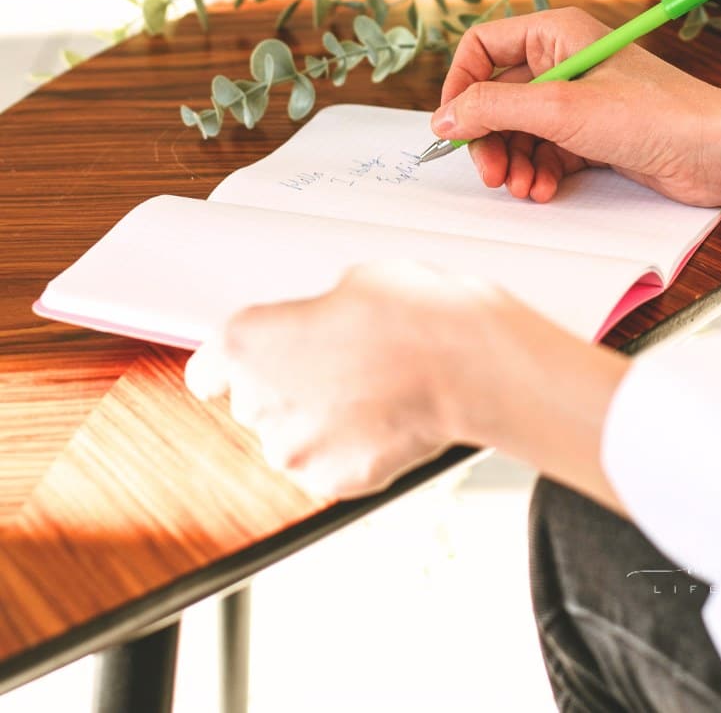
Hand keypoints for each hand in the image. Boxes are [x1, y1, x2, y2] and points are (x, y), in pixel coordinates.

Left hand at [185, 256, 629, 508]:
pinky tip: (384, 420)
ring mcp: (293, 448)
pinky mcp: (332, 483)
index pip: (207, 369)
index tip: (241, 369)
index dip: (230, 368)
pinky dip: (350, 450)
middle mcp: (258, 401)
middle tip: (340, 365)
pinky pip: (329, 466)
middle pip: (257, 401)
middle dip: (291, 386)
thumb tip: (320, 331)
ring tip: (371, 393)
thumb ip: (312, 317)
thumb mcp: (350, 286)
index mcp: (247, 341)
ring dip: (320, 421)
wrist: (464, 363)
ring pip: (294, 437)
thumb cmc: (412, 314)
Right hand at [432, 7, 720, 216]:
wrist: (717, 153)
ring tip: (525, 187)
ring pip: (519, 130)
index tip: (452, 125)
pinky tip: (546, 189)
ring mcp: (578, 100)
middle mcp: (563, 61)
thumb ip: (494, 109)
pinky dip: (539, 173)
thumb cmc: (656, 116)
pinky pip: (545, 152)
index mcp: (556, 33)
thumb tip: (444, 116)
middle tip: (492, 173)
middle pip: (497, 96)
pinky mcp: (592, 135)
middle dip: (490, 137)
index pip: (482, 47)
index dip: (461, 85)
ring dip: (514, 162)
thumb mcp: (561, 109)